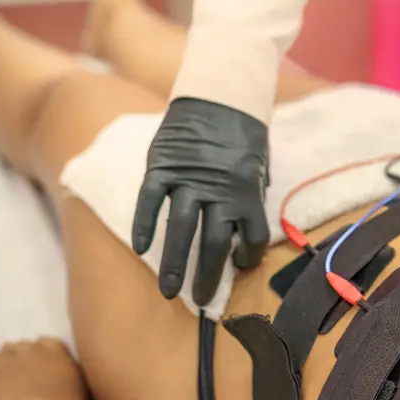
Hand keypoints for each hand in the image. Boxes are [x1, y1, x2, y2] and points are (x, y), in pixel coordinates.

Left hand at [0, 339, 88, 399]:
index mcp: (51, 350)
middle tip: (11, 372)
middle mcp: (25, 352)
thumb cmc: (71, 399)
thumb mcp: (83, 380)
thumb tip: (74, 375)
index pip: (42, 342)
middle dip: (10, 358)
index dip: (36, 350)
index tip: (36, 359)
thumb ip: (73, 372)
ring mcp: (2, 366)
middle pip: (12, 349)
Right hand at [133, 98, 270, 305]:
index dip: (249, 257)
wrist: (219, 98)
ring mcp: (189, 180)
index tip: (240, 267)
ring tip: (169, 291)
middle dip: (208, 276)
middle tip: (200, 301)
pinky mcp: (163, 168)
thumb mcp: (258, 170)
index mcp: (248, 194)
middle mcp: (220, 191)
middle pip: (214, 243)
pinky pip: (151, 201)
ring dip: (174, 263)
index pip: (253, 237)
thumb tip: (245, 235)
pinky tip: (141, 248)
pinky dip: (145, 225)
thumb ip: (249, 202)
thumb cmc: (243, 140)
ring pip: (181, 229)